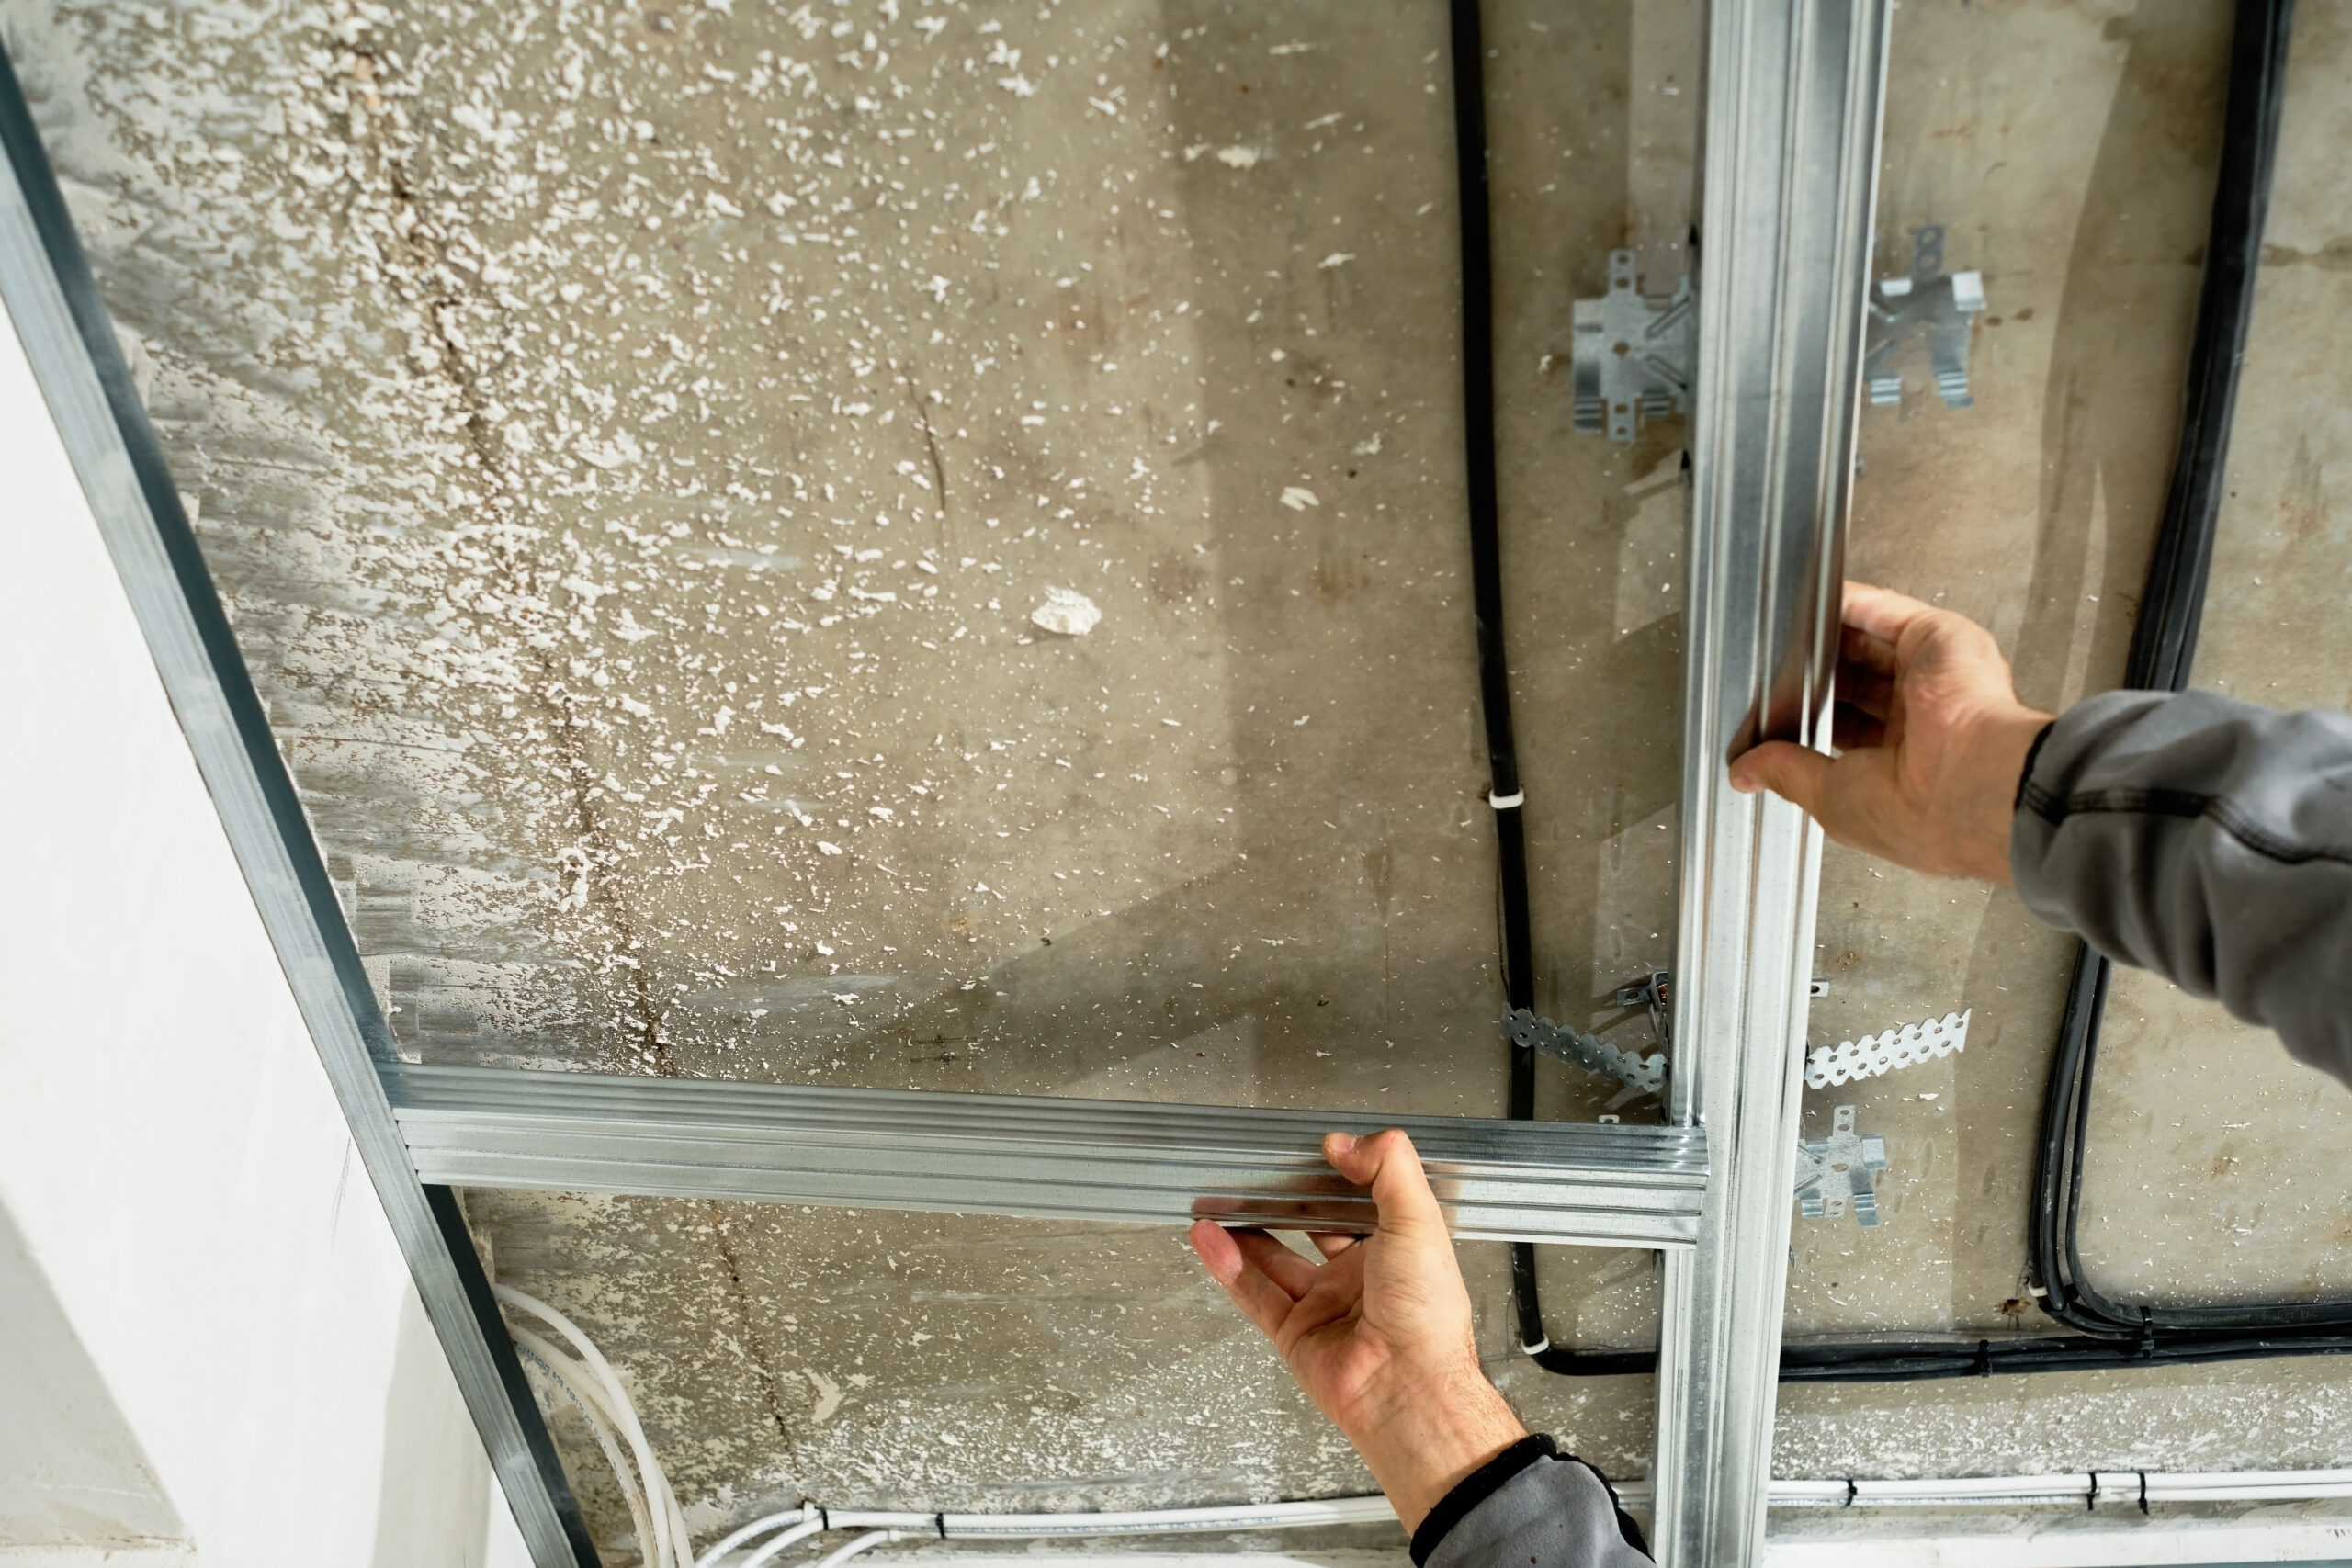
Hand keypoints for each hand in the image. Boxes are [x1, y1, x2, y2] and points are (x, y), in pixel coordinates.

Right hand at [1188, 1130, 1526, 1530]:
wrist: (1409, 1388)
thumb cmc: (1429, 1318)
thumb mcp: (1419, 1220)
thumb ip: (1388, 1169)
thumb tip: (1348, 1142)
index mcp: (1397, 1250)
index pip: (1362, 1201)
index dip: (1338, 1175)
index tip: (1313, 1148)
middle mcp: (1361, 1278)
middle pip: (1311, 1229)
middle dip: (1283, 1202)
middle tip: (1255, 1173)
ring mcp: (1326, 1307)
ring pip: (1275, 1260)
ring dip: (1245, 1229)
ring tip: (1217, 1199)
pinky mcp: (1295, 1333)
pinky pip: (1254, 1293)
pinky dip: (1228, 1264)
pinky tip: (1210, 1237)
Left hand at [1729, 581, 2051, 881]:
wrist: (1972, 784)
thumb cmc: (1921, 813)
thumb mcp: (1831, 798)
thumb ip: (1787, 773)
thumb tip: (1746, 772)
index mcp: (1905, 766)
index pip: (1850, 728)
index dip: (1812, 715)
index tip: (1776, 709)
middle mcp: (1924, 721)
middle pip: (1859, 679)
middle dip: (1816, 672)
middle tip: (1773, 665)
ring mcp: (1934, 678)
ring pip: (1871, 642)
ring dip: (1830, 633)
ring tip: (1785, 627)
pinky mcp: (1941, 640)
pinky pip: (1887, 611)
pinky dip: (1852, 602)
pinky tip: (1816, 598)